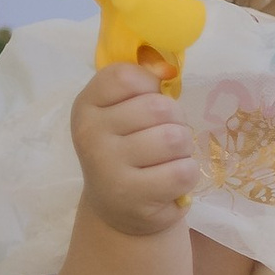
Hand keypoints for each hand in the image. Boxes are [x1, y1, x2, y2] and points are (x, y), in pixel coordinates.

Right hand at [71, 62, 197, 238]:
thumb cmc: (126, 148)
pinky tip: (170, 182)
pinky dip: (188, 174)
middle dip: (176, 121)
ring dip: (183, 149)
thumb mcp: (123, 110)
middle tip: (164, 138)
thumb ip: (142, 82)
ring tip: (168, 160)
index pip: (126, 76)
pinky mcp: (133, 196)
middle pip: (159, 107)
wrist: (116, 208)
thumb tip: (167, 67)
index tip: (146, 104)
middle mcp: (90, 135)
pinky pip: (183, 172)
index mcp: (86, 106)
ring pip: (175, 138)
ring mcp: (108, 168)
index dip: (150, 85)